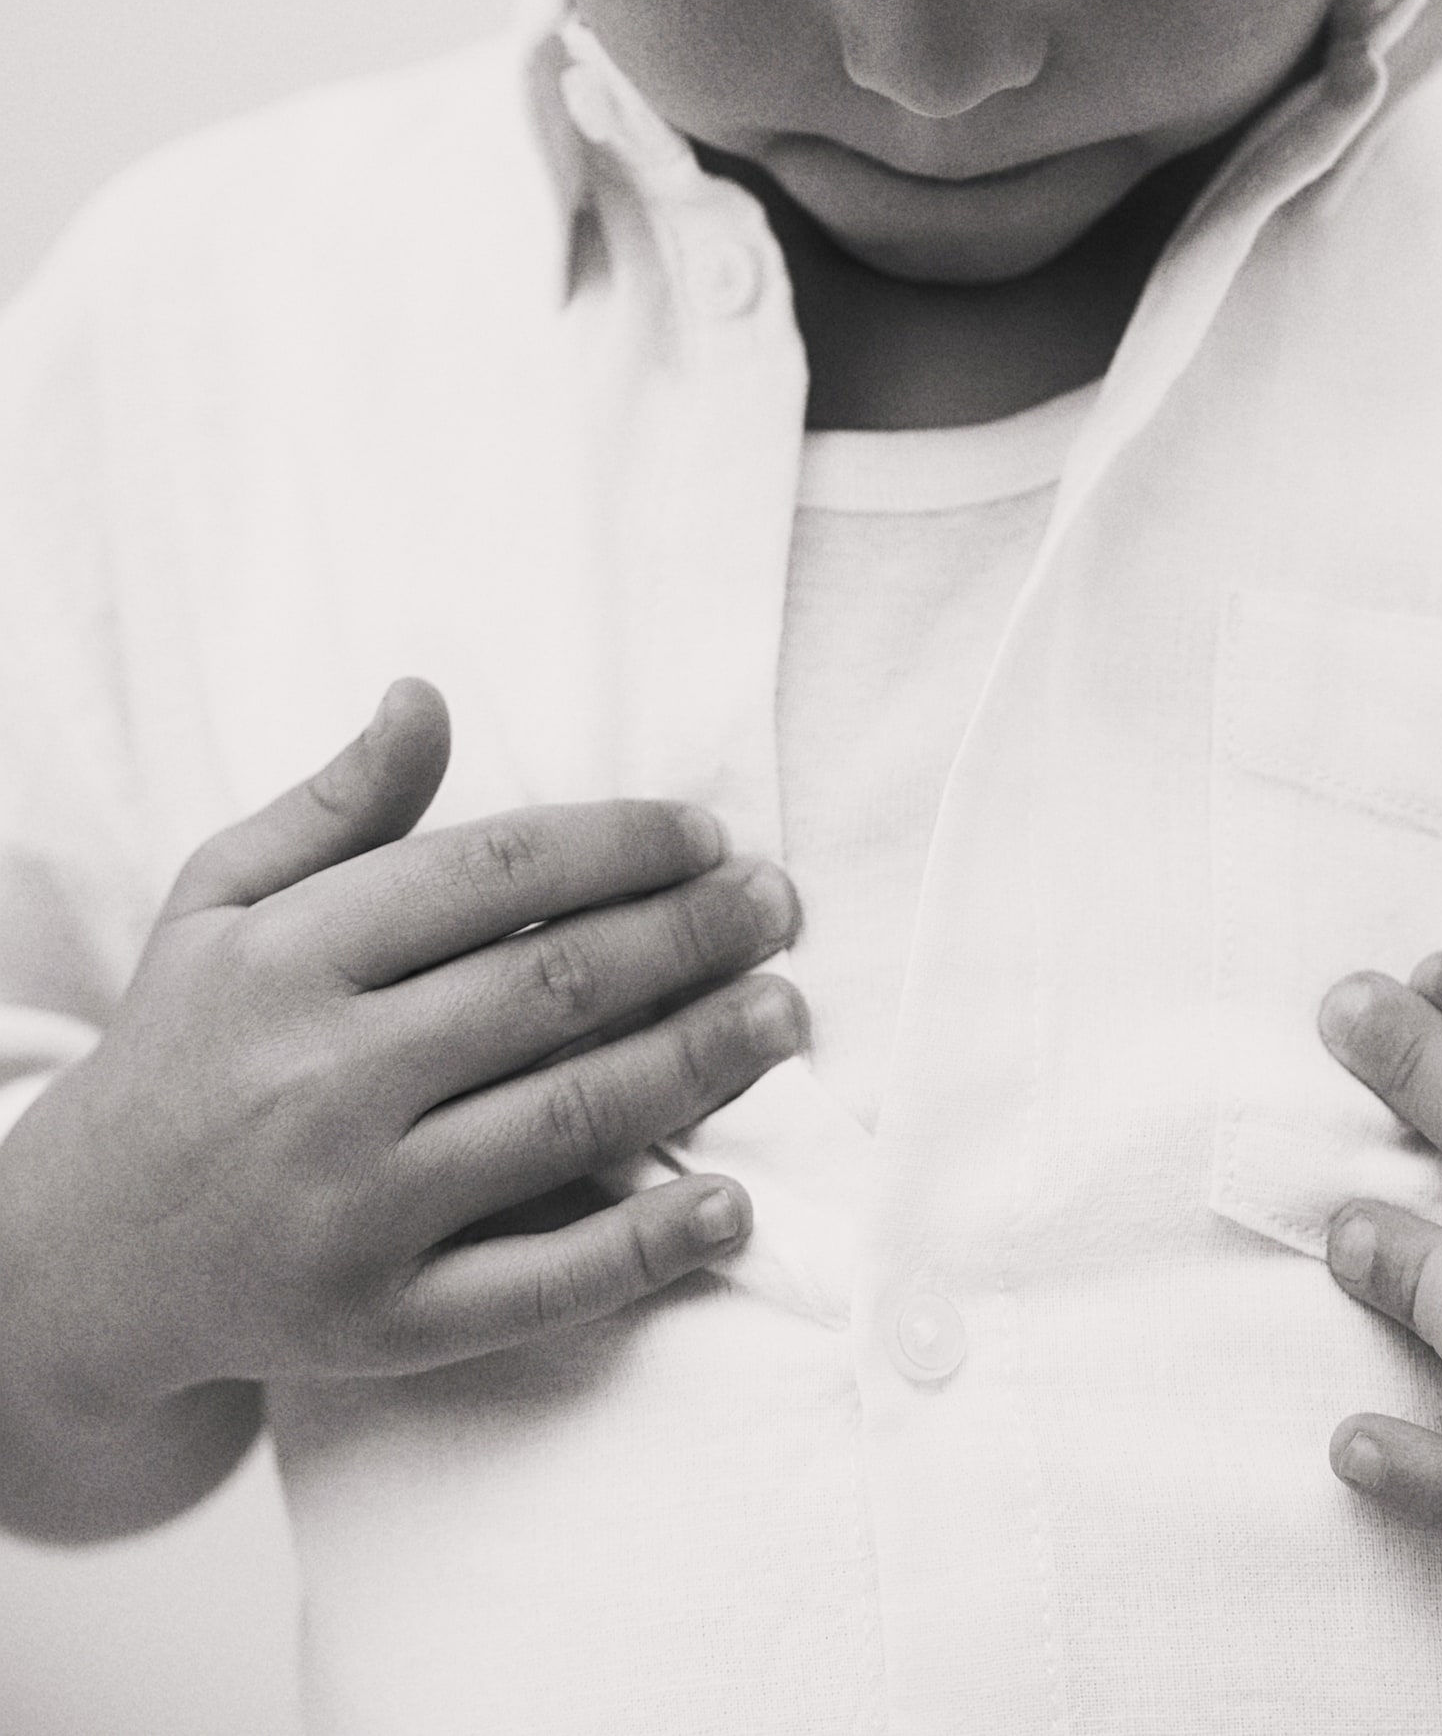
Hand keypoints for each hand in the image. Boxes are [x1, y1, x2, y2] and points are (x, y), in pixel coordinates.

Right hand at [0, 679, 805, 1420]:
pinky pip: (537, 1287)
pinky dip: (646, 1246)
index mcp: (287, 960)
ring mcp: (354, 1211)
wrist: (77, 1260)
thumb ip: (337, 806)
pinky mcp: (380, 1327)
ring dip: (700, 1062)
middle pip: (552, 989)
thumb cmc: (182, 1048)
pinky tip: (731, 1203)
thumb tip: (426, 696)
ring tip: (783, 1015)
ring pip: (567, 1120)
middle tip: (776, 910)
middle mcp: (323, 1082)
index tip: (707, 835)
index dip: (619, 844)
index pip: (493, 874)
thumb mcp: (220, 903)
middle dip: (690, 938)